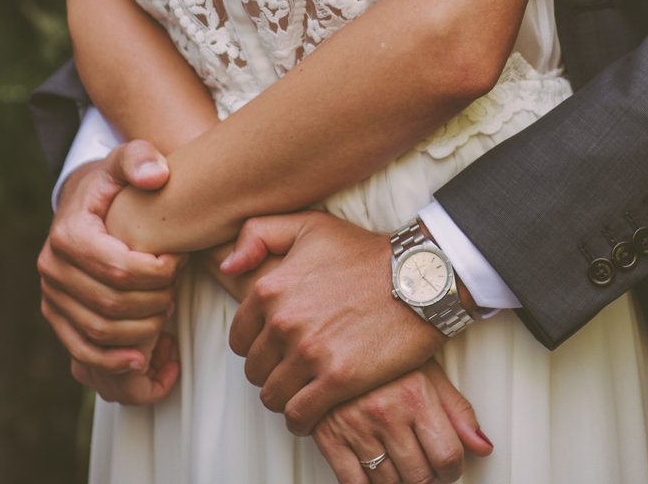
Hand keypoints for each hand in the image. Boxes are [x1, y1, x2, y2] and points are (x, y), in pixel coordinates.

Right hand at [38, 141, 182, 401]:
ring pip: (99, 331)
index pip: (119, 267)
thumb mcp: (126, 162)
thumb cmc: (114, 186)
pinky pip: (80, 350)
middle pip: (111, 303)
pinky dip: (111, 361)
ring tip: (167, 312)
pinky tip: (142, 360)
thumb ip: (141, 159)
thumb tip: (155, 176)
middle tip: (177, 288)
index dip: (157, 273)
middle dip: (153, 300)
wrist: (86, 205)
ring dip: (140, 331)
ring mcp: (51, 296)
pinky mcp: (56, 316)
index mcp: (69, 233)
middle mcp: (52, 267)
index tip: (180, 261)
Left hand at [223, 211, 444, 433]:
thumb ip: (258, 234)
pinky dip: (301, 420)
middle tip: (294, 369)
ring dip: (286, 397)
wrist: (420, 277)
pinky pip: (299, 415)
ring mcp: (310, 353)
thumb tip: (227, 265)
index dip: (257, 346)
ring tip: (304, 391)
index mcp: (270, 288)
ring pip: (273, 396)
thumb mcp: (309, 226)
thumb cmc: (366, 253)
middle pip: (256, 370)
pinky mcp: (338, 379)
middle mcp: (283, 322)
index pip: (240, 339)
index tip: (276, 348)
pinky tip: (312, 414)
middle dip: (272, 372)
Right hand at [313, 361, 490, 483]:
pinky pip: (353, 483)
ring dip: (398, 481)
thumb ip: (458, 412)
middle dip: (426, 477)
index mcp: (415, 394)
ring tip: (399, 462)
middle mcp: (386, 410)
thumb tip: (482, 447)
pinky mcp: (328, 436)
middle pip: (419, 476)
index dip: (452, 470)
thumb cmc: (386, 353)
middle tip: (424, 465)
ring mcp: (355, 425)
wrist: (336, 336)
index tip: (448, 468)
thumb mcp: (429, 373)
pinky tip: (374, 470)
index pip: (447, 456)